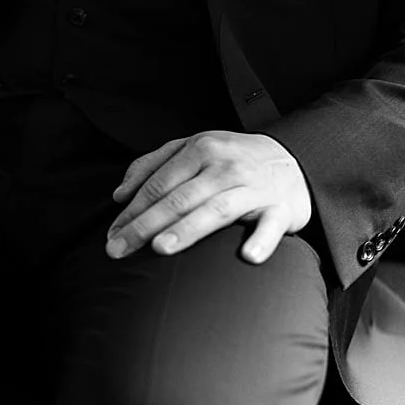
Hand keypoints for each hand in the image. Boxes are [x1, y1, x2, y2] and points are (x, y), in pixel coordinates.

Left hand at [106, 131, 313, 263]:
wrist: (293, 157)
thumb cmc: (231, 158)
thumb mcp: (191, 147)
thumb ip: (152, 165)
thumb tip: (118, 194)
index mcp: (200, 150)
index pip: (158, 185)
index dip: (131, 211)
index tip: (111, 235)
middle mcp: (225, 166)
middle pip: (179, 199)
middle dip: (145, 225)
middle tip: (118, 250)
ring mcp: (254, 186)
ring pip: (216, 209)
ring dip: (188, 229)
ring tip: (161, 248)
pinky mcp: (282, 207)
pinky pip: (272, 224)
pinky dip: (262, 239)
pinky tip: (247, 256)